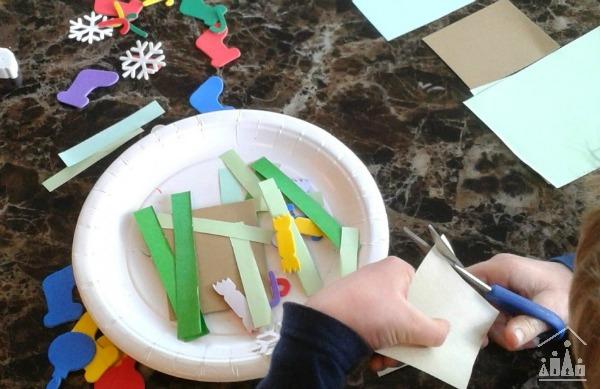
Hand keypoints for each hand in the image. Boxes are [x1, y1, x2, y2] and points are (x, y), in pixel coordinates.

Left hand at [306, 257, 449, 369]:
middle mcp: (380, 278)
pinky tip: (372, 359)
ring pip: (391, 325)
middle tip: (410, 352)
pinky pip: (373, 329)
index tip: (435, 330)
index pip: (424, 289)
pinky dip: (376, 347)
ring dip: (393, 348)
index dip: (430, 311)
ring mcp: (364, 295)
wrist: (323, 326)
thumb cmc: (369, 313)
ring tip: (386, 360)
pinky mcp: (351, 311)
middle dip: (409, 338)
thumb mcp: (409, 324)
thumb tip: (443, 331)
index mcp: (396, 270)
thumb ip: (433, 330)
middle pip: (408, 312)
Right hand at [468, 254, 571, 349]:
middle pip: (475, 301)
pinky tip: (521, 333)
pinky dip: (506, 327)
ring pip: (485, 311)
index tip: (468, 325)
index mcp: (501, 268)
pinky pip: (495, 313)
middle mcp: (495, 274)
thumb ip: (528, 324)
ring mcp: (499, 284)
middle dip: (489, 324)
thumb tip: (510, 340)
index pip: (466, 279)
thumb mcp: (549, 311)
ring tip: (524, 336)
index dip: (461, 301)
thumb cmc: (563, 293)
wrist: (578, 289)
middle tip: (507, 337)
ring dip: (502, 329)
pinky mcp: (505, 296)